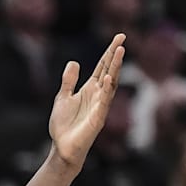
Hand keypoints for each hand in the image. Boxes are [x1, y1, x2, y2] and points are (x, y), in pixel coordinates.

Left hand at [48, 34, 125, 168]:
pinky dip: (107, 90)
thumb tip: (74, 62)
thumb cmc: (64, 126)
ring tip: (119, 52)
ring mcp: (99, 107)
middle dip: (115, 55)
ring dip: (115, 68)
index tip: (119, 37)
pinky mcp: (97, 119)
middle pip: (109, 71)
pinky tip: (109, 78)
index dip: (109, 52)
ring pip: (110, 84)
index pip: (102, 67)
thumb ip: (68, 81)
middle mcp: (98, 96)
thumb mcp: (63, 98)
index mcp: (90, 89)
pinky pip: (104, 102)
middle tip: (122, 39)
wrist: (62, 149)